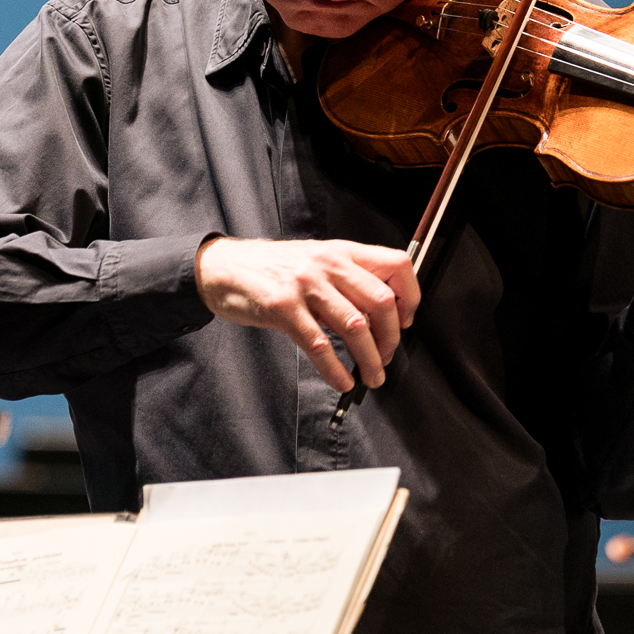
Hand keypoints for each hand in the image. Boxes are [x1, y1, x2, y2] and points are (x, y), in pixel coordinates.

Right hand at [196, 237, 418, 390]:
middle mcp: (328, 264)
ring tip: (372, 377)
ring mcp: (305, 285)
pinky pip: (320, 345)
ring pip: (355, 327)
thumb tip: (381, 314)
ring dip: (370, 360)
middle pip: (381, 302)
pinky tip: (342, 381)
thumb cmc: (270, 269)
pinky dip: (336, 370)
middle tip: (387, 357)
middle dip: (391, 339)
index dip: (410, 297)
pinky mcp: (283, 308)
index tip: (405, 321)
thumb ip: (347, 278)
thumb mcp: (315, 260)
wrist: (223, 267)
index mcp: (341, 251)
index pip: (396, 265)